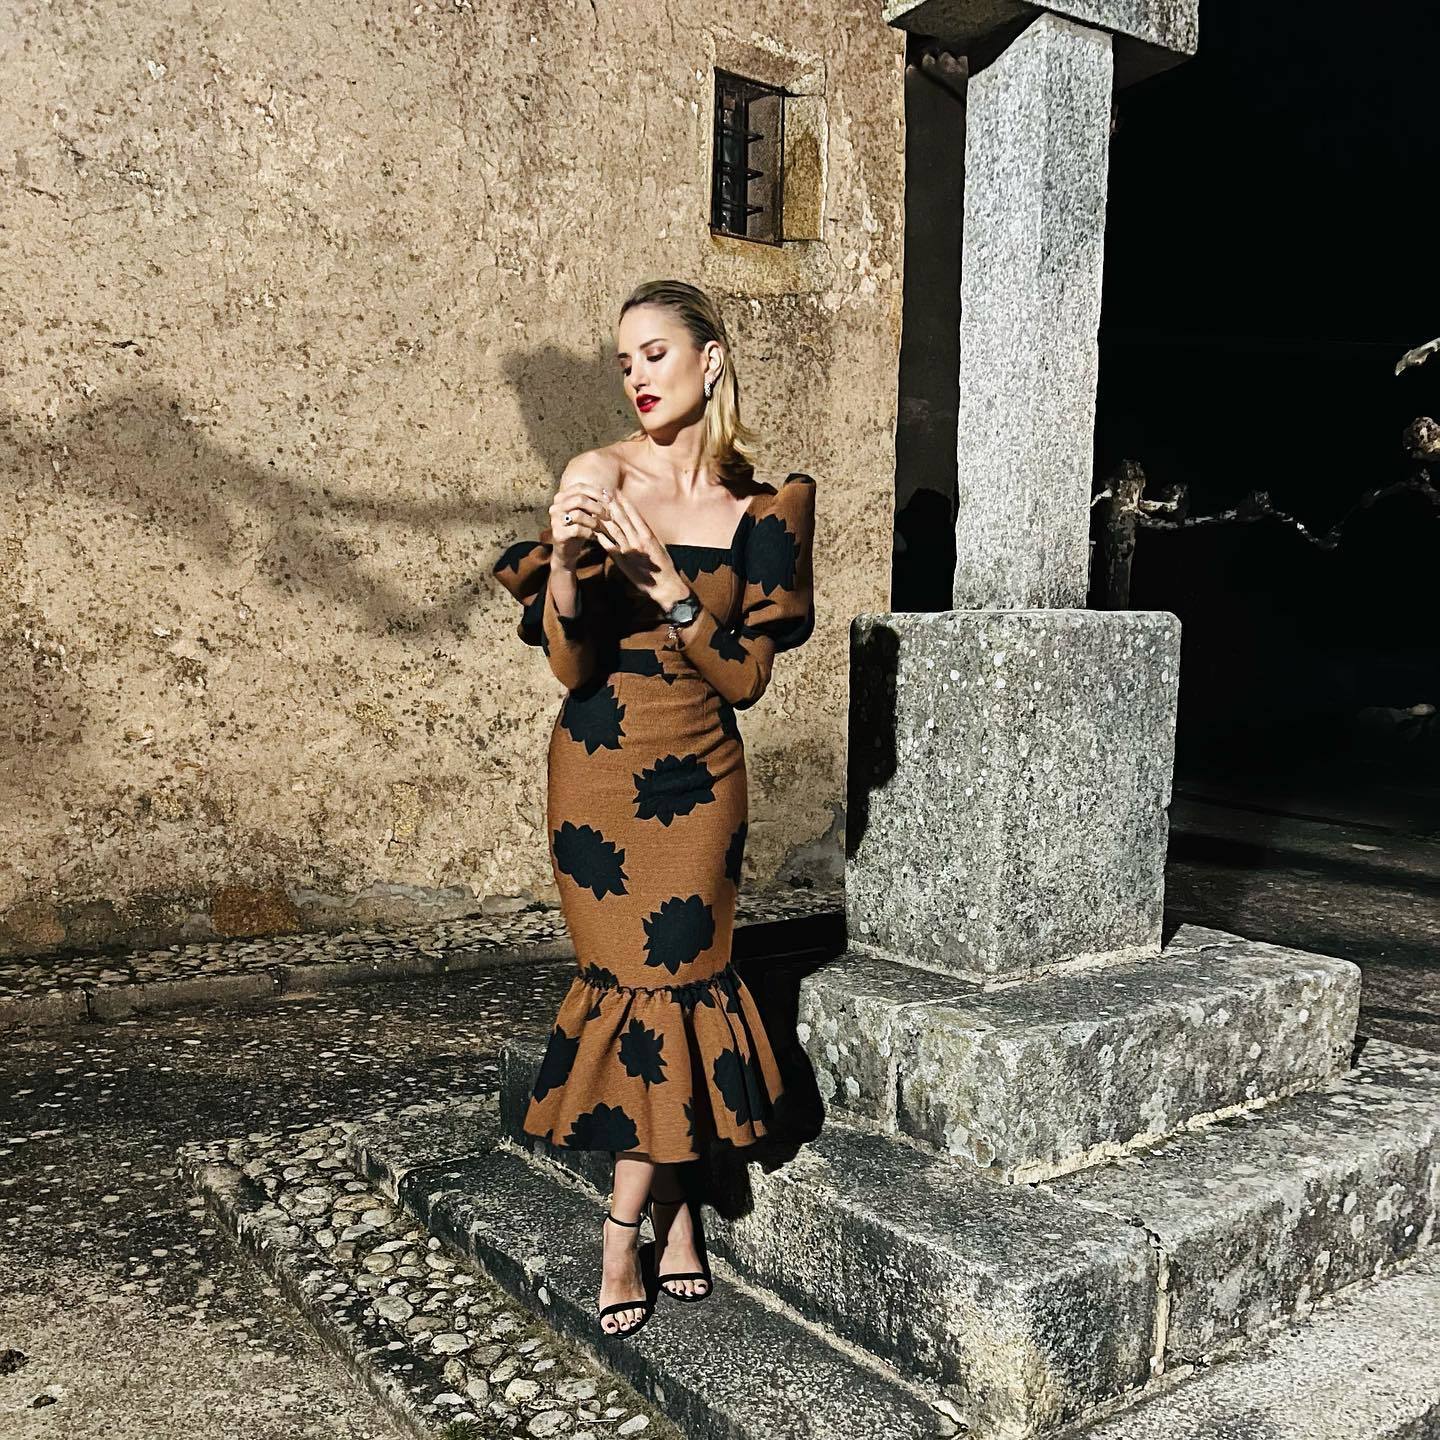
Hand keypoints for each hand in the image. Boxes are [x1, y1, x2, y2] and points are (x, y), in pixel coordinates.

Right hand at [547, 472, 610, 572]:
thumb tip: (610, 493)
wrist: (567, 552)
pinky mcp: (558, 534)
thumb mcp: (586, 513)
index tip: (610, 499)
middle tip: (608, 516)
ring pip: (578, 514)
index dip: (596, 492)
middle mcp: (555, 507)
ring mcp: (555, 521)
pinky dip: (590, 533)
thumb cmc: (579, 529)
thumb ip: (593, 502)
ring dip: (594, 521)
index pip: (580, 487)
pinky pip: (577, 530)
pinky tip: (594, 537)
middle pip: (579, 499)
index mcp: (561, 497)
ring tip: (600, 528)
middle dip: (597, 507)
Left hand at [593, 487, 688, 607]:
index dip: (623, 500)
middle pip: (622, 518)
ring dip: (603, 518)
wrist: (664, 585)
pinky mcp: (622, 561)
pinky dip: (601, 537)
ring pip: (613, 530)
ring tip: (594, 508)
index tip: (615, 490)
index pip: (633, 513)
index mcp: (648, 534)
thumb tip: (638, 520)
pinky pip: (609, 546)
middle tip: (602, 492)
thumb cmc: (663, 565)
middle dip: (611, 504)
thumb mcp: (659, 544)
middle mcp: (638, 539)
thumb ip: (647, 532)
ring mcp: (629, 550)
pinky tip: (593, 530)